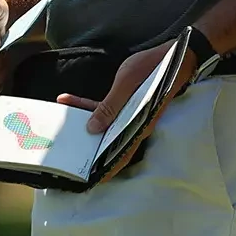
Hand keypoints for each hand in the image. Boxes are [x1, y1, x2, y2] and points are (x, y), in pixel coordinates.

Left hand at [57, 40, 197, 183]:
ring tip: (59, 120)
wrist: (175, 54)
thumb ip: (110, 106)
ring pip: (102, 124)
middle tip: (64, 151)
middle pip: (107, 142)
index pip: (120, 156)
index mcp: (138, 126)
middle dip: (86, 146)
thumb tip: (92, 129)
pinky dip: (87, 106)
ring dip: (81, 121)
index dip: (106, 170)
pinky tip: (69, 100)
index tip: (90, 181)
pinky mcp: (127, 103)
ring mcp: (130, 114)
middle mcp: (134, 124)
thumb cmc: (156, 68)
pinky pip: (105, 110)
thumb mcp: (128, 83)